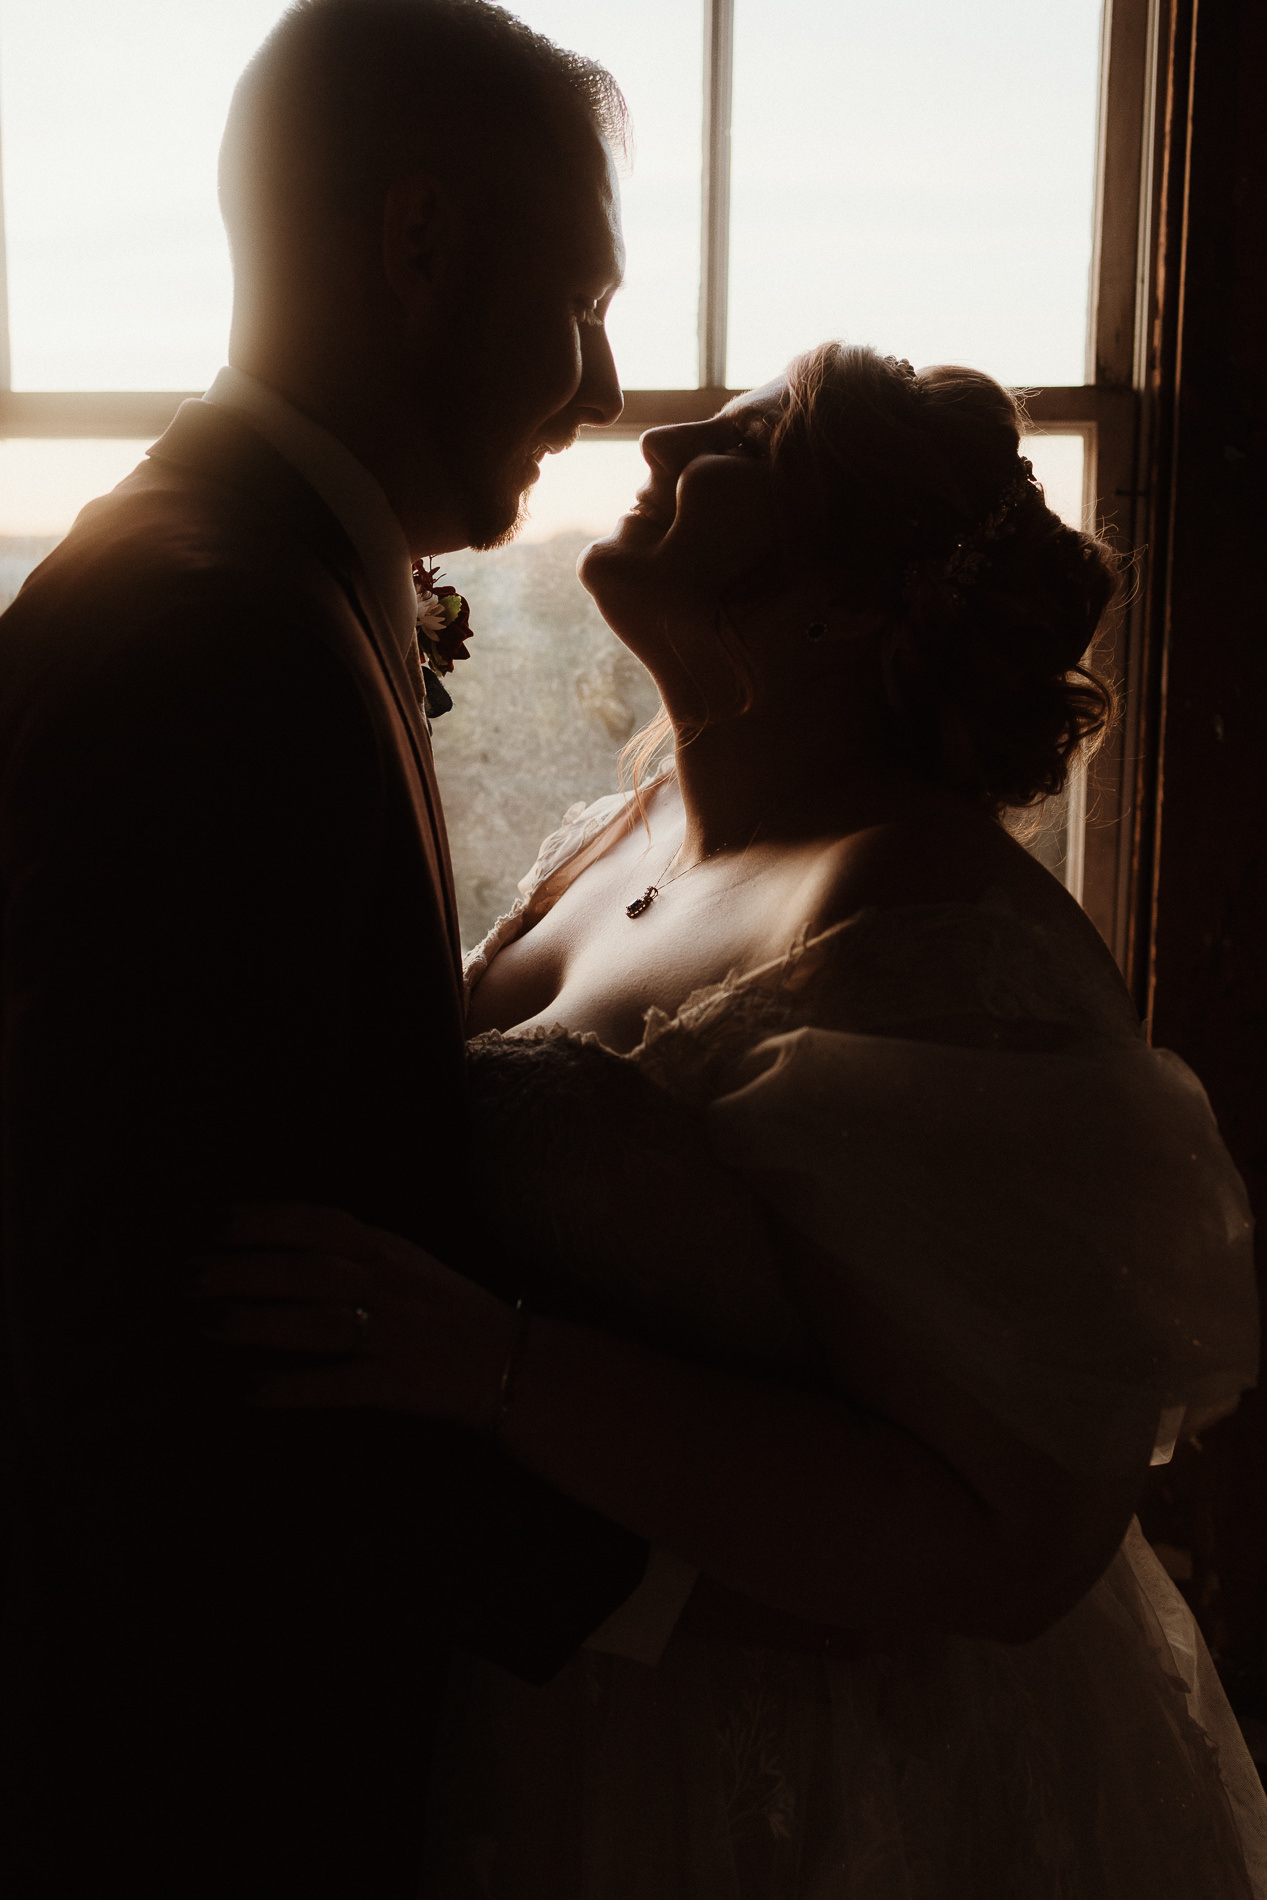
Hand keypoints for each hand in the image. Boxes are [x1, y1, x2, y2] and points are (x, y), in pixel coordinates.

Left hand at [195, 1202, 516, 1430]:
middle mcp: (387, 1285)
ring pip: (316, 1324)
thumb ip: (349, 1249)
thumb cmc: (444, 1309)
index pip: (317, 1223)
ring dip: (258, 1323)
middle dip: (242, 1270)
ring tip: (207, 1325)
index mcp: (386, 1250)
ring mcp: (393, 1334)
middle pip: (305, 1270)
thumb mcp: (403, 1262)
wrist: (510, 1362)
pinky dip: (293, 1387)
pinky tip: (250, 1390)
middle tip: (188, 1277)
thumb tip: (272, 1239)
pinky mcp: (397, 1384)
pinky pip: (338, 1385)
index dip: (262, 1220)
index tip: (211, 1223)